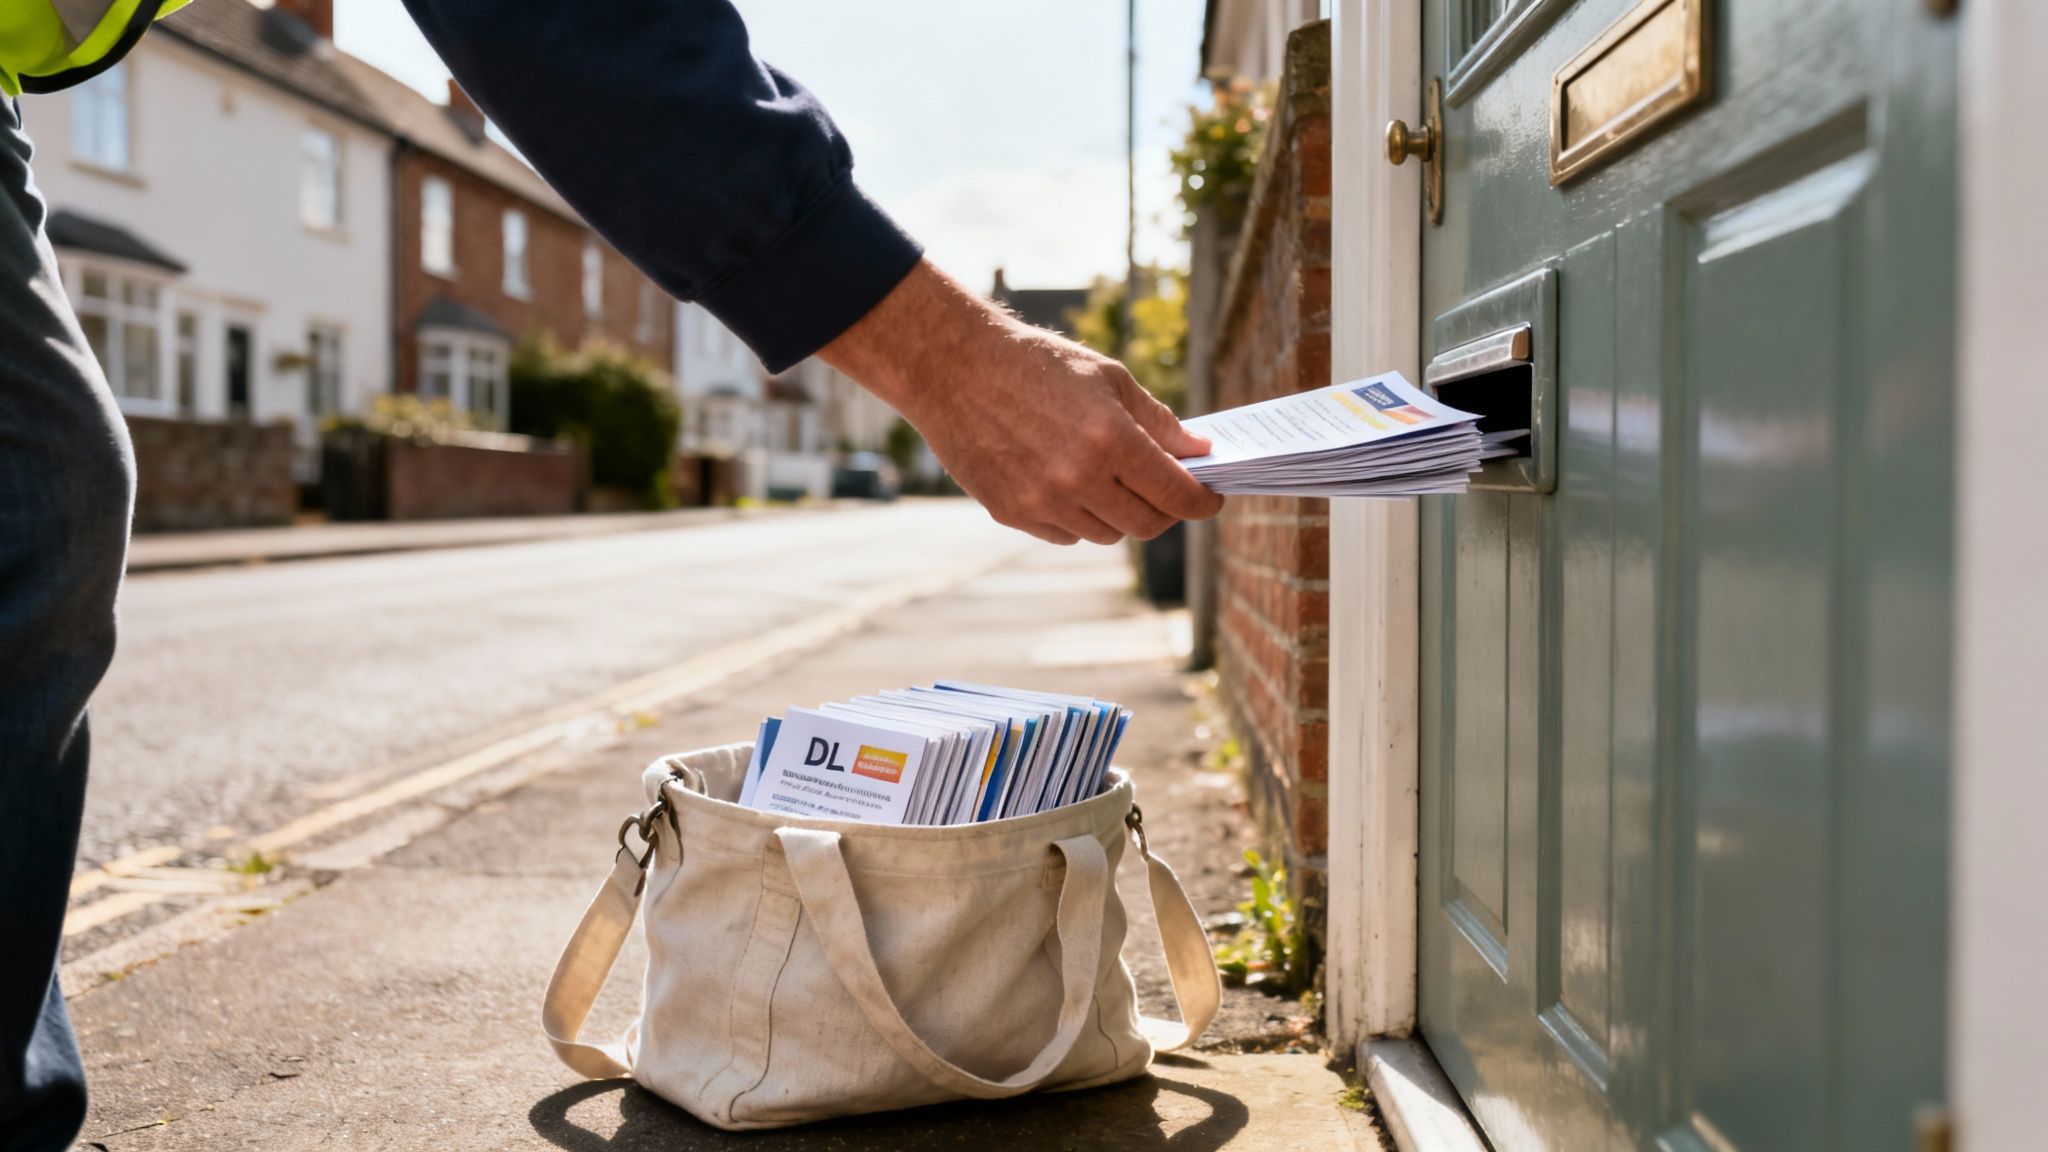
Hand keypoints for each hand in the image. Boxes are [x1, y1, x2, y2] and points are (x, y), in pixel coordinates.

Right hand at [822, 262, 1223, 544]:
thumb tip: (1198, 452)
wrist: (954, 368)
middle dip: (1165, 510)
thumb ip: (1158, 421)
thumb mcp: (1107, 378)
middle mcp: (1078, 479)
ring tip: (1108, 476)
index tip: (1210, 498)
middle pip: (1146, 525)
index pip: (1176, 494)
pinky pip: (1066, 534)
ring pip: (1107, 533)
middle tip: (1165, 489)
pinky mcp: (1012, 514)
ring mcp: (1042, 503)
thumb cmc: (1036, 363)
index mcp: (1110, 440)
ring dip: (1119, 512)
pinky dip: (1078, 516)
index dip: (1202, 502)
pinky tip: (1068, 482)